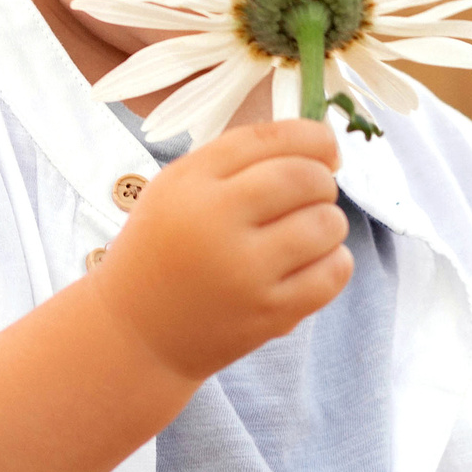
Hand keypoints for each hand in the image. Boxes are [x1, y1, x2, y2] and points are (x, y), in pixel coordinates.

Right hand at [87, 117, 350, 381]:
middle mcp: (215, 220)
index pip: (269, 138)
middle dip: (322, 181)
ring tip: (309, 233)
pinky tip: (313, 264)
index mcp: (190, 182)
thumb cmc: (164, 253)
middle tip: (315, 194)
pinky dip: (335, 262)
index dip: (313, 137)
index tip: (327, 148)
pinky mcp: (268, 313)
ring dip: (330, 223)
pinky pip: (333, 273)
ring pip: (326, 224)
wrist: (136, 334)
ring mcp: (244, 270)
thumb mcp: (175, 190)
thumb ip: (236, 162)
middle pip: (304, 177)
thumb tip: (318, 146)